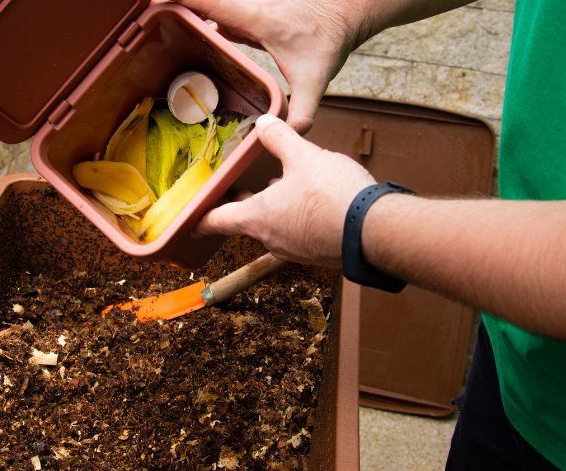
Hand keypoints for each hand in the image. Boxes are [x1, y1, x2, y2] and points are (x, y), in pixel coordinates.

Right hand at [167, 0, 369, 131]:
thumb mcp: (315, 77)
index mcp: (254, 18)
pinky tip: (189, 31)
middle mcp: (246, 8)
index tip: (151, 3)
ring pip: (208, 5)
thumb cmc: (330, 37)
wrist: (346, 11)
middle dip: (174, 4)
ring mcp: (246, 8)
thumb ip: (304, 110)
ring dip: (186, 10)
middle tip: (145, 17)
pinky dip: (201, 17)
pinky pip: (217, 12)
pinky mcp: (249, 12)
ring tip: (157, 22)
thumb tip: (292, 134)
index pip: (208, 2)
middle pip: (201, 0)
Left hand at [196, 114, 375, 268]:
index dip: (201, 218)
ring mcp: (294, 249)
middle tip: (241, 190)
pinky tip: (313, 200)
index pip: (217, 220)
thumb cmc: (333, 197)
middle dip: (244, 205)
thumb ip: (280, 138)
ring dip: (274, 208)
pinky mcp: (316, 253)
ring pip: (274, 226)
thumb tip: (264, 123)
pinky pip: (298, 233)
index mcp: (257, 218)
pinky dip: (297, 217)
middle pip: (247, 221)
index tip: (190, 220)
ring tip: (282, 185)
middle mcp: (271, 238)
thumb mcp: (303, 157)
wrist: (374, 232)